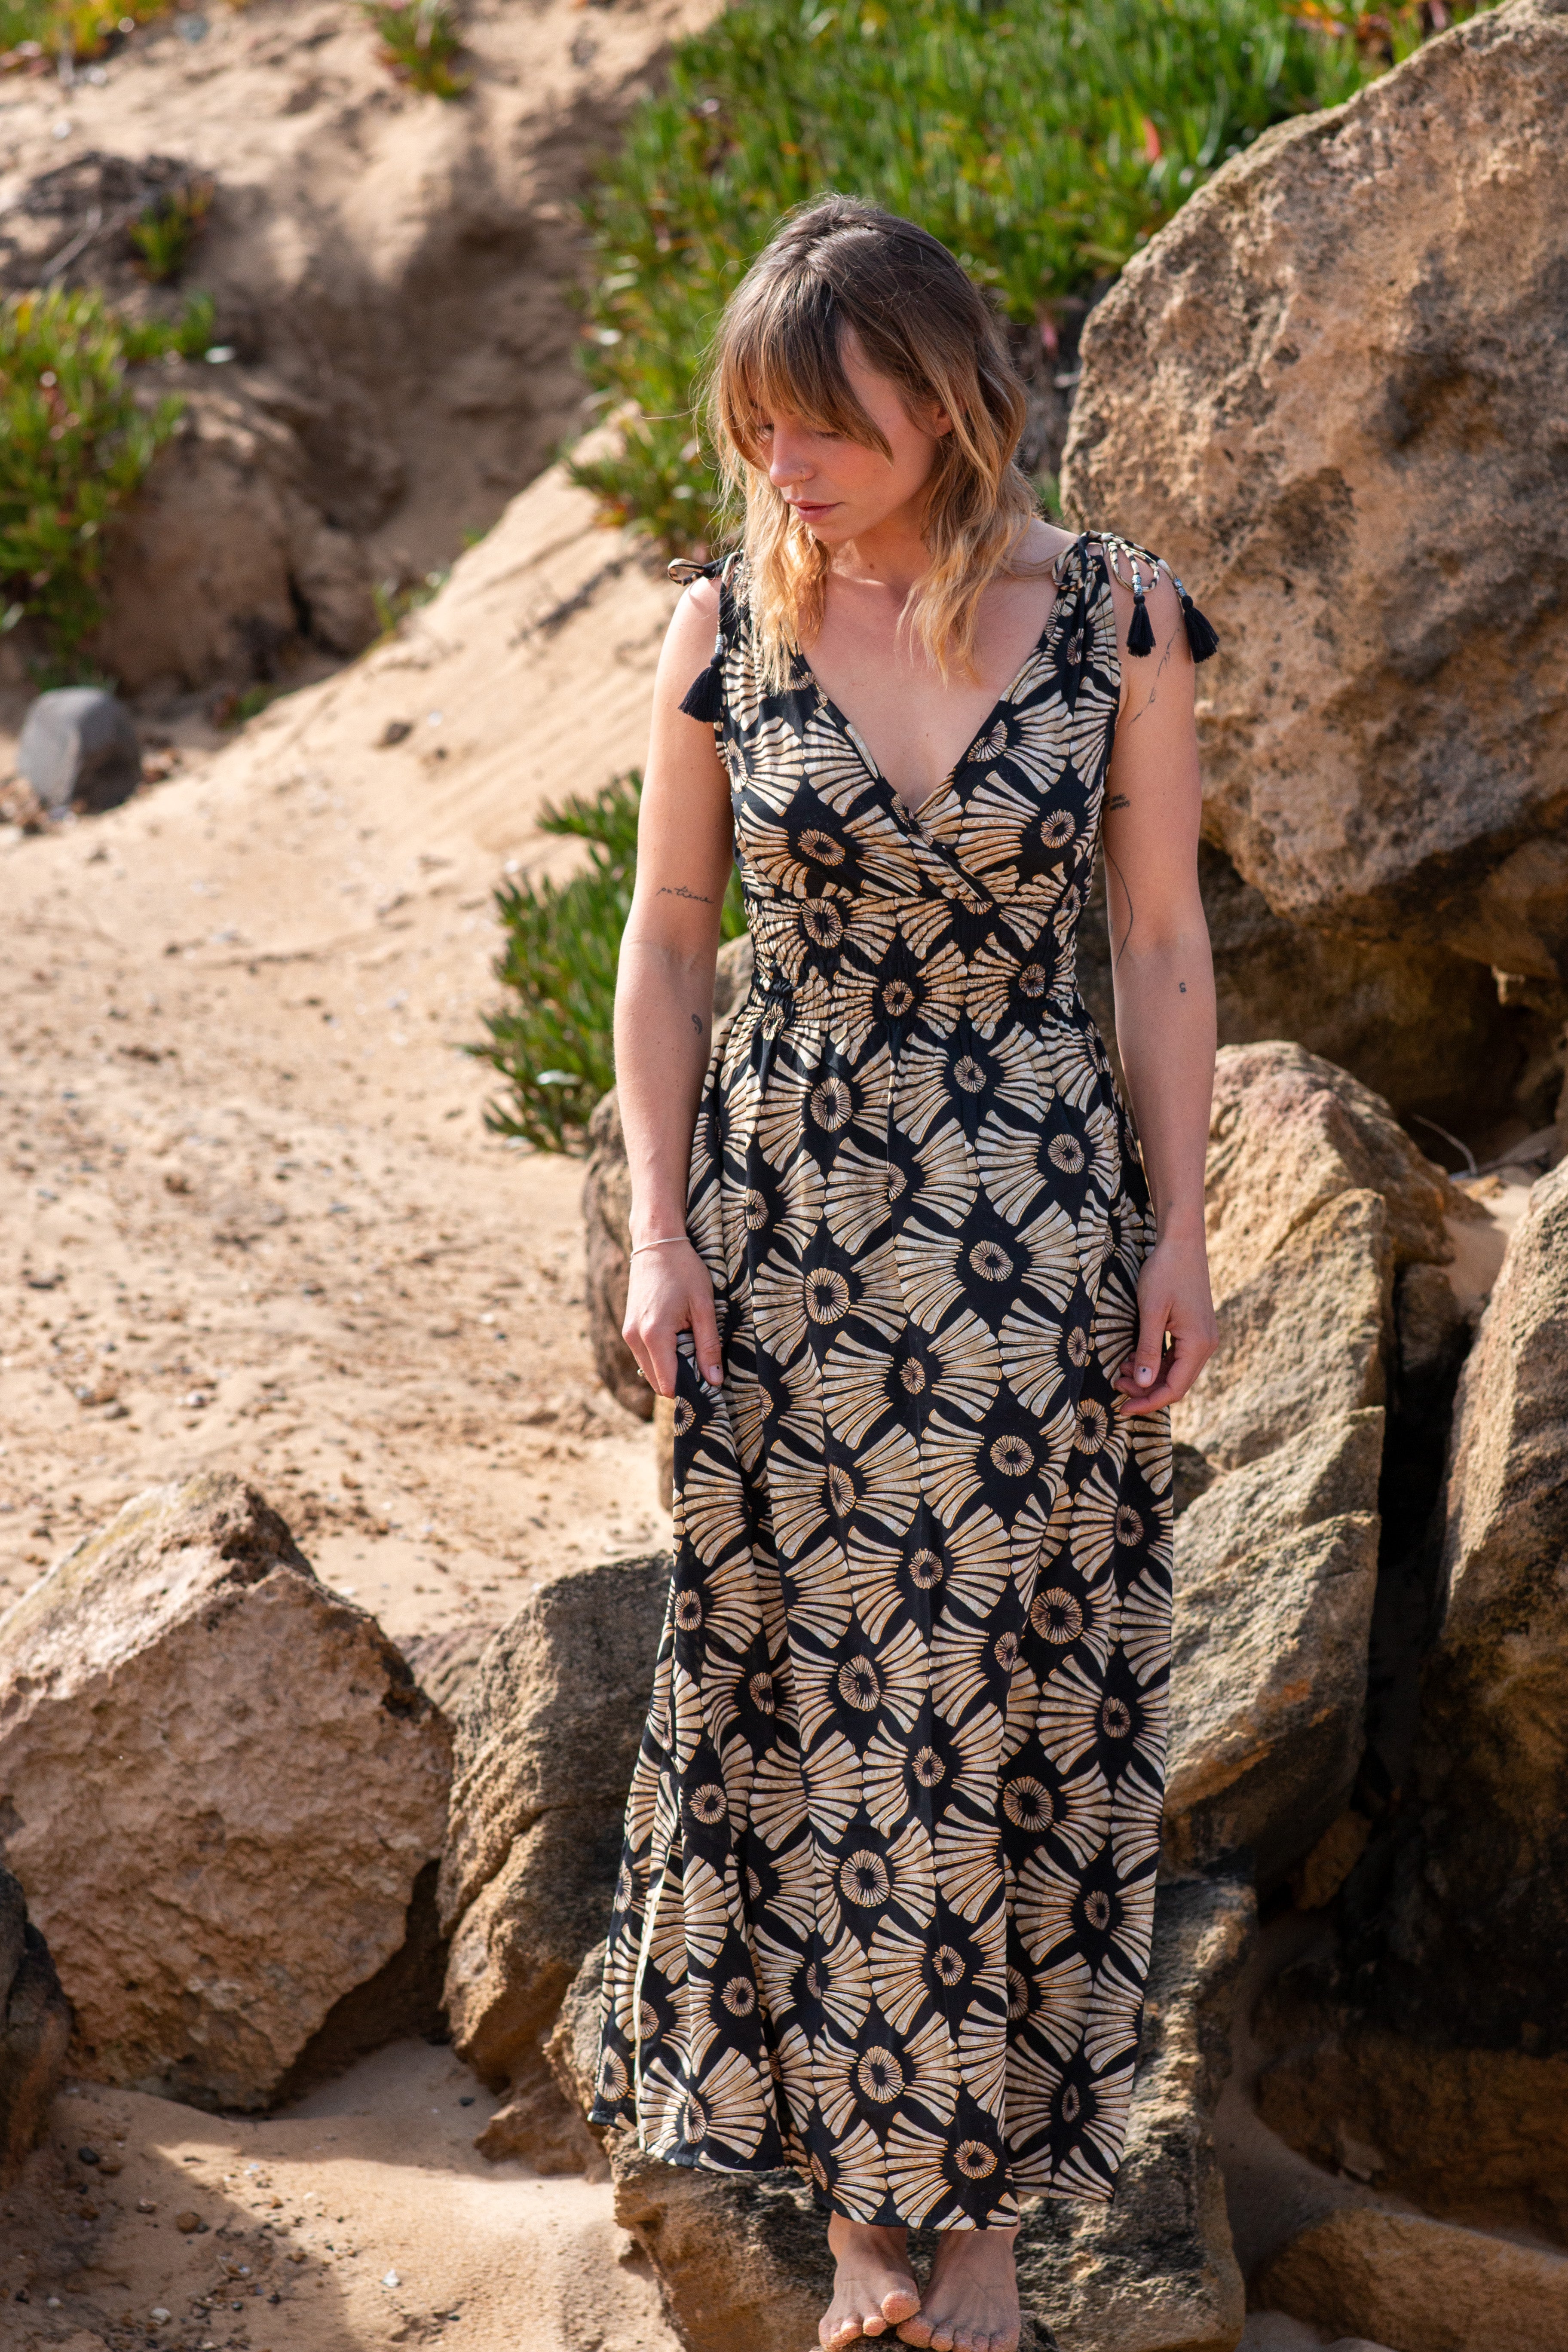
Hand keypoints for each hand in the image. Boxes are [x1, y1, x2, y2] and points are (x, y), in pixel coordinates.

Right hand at [622, 1239, 721, 1397]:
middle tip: (704, 1362)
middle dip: (681, 1380)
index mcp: (654, 1335)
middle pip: (657, 1382)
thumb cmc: (684, 1271)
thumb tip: (714, 1381)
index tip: (709, 1383)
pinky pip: (645, 1356)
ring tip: (691, 1343)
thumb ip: (708, 1346)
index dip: (690, 1389)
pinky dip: (662, 1356)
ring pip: (650, 1370)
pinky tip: (678, 1336)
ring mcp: (628, 1333)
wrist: (657, 1243)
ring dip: (671, 1367)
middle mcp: (634, 1338)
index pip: (668, 1384)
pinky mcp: (628, 1328)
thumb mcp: (704, 1307)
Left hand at [1113, 1232, 1216, 1415]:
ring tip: (1121, 1371)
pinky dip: (1156, 1362)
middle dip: (1146, 1391)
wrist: (1182, 1243)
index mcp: (1198, 1344)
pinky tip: (1135, 1358)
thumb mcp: (1151, 1311)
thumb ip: (1148, 1350)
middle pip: (1177, 1383)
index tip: (1123, 1408)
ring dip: (1150, 1376)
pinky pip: (1177, 1356)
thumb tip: (1143, 1385)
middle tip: (1116, 1385)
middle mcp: (1206, 1345)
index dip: (1148, 1403)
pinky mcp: (1196, 1329)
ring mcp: (1203, 1337)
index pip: (1174, 1389)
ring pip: (1176, 1371)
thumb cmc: (1165, 1272)